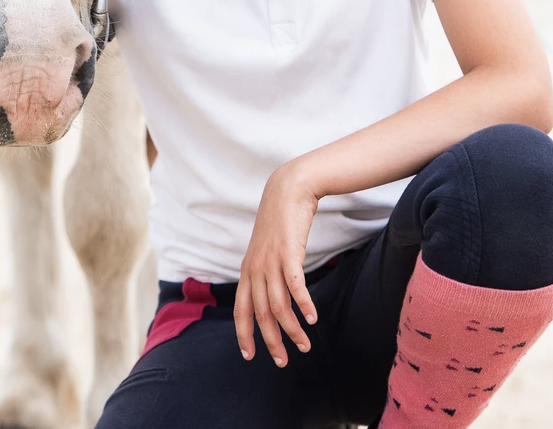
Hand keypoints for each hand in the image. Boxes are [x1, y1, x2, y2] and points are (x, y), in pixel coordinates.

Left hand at [234, 162, 319, 367]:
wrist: (287, 191)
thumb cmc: (280, 223)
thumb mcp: (265, 251)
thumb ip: (265, 272)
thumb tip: (272, 295)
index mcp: (247, 270)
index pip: (240, 310)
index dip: (243, 334)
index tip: (249, 356)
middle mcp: (255, 269)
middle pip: (260, 314)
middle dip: (270, 341)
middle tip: (283, 361)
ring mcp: (270, 262)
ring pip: (278, 305)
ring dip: (292, 329)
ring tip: (305, 345)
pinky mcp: (288, 254)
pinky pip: (295, 286)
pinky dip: (304, 305)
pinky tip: (312, 318)